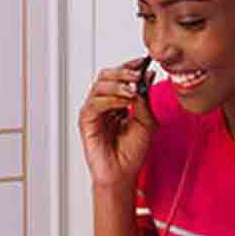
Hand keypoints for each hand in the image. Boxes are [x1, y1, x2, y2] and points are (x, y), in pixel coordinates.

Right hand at [78, 58, 157, 188]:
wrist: (124, 174)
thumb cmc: (132, 152)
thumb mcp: (147, 121)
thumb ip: (145, 99)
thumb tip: (148, 75)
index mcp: (116, 101)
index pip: (119, 77)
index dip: (130, 66)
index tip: (144, 61)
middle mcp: (103, 104)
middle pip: (106, 76)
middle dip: (123, 72)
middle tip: (137, 75)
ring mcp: (93, 112)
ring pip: (99, 86)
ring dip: (117, 85)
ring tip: (132, 90)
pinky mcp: (86, 122)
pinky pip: (94, 103)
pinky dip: (110, 99)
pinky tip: (124, 102)